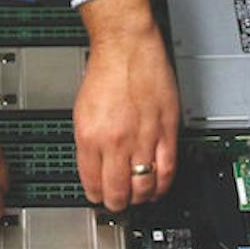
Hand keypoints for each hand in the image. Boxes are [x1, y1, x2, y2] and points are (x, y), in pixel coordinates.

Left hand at [72, 0, 180, 210]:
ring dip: (141, 197)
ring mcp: (144, 136)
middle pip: (120, 192)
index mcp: (91, 137)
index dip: (96, 196)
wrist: (126, 45)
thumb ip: (88, 144)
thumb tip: (93, 169)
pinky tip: (159, 185)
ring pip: (146, 186)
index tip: (99, 197)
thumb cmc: (104, 71)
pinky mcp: (167, 129)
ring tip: (138, 195)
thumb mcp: (81, 112)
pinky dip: (163, 183)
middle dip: (117, 203)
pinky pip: (168, 168)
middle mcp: (117, 140)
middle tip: (119, 202)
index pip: (93, 184)